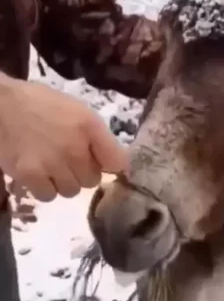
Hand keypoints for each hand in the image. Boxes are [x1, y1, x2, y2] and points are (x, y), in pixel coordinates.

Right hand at [0, 77, 128, 201]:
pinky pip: (48, 195)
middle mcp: (74, 146)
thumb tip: (114, 165)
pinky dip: (43, 188)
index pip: (117, 162)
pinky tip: (37, 172)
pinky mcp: (29, 174)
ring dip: (63, 182)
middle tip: (66, 160)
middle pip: (93, 180)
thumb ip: (98, 136)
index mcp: (89, 126)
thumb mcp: (77, 111)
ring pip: (72, 191)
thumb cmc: (40, 105)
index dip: (110, 166)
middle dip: (82, 173)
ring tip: (49, 165)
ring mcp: (52, 162)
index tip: (102, 165)